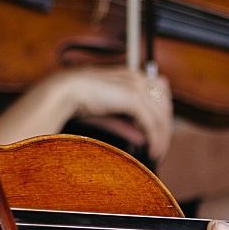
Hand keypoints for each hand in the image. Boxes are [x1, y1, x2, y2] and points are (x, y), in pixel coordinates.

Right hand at [42, 66, 173, 159]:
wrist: (63, 91)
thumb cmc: (77, 101)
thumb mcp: (107, 114)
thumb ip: (126, 124)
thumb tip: (143, 140)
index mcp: (130, 75)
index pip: (160, 90)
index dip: (162, 112)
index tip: (159, 131)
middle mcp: (137, 78)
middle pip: (165, 104)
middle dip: (165, 127)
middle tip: (160, 147)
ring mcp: (136, 87)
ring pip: (161, 116)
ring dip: (163, 137)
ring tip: (157, 154)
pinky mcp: (134, 98)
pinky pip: (152, 123)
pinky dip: (156, 140)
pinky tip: (152, 151)